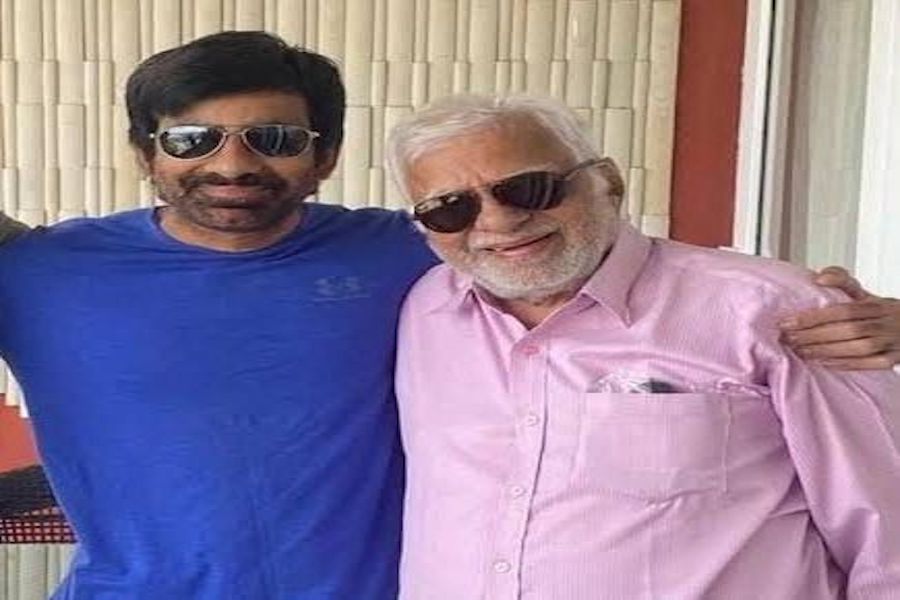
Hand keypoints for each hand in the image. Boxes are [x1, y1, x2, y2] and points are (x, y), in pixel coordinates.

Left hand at [780, 266, 899, 369]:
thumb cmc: (883, 312)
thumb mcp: (866, 294)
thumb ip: (842, 281)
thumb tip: (819, 278)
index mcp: (877, 304)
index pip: (843, 310)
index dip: (814, 317)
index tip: (787, 322)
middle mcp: (885, 322)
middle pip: (848, 329)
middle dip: (814, 336)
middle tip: (788, 339)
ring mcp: (891, 341)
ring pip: (859, 348)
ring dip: (826, 351)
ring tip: (800, 351)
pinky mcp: (894, 358)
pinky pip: (870, 364)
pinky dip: (845, 364)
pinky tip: (823, 362)